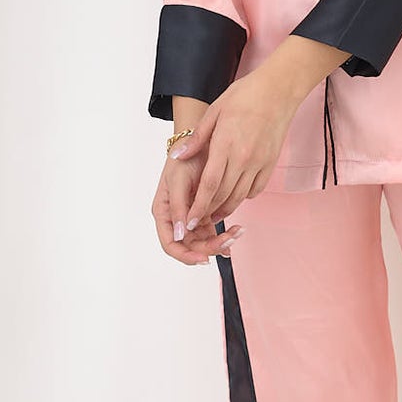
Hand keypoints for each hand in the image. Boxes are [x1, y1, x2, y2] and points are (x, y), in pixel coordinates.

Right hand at [152, 131, 240, 265]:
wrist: (201, 142)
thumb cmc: (184, 158)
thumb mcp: (178, 180)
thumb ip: (178, 208)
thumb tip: (180, 234)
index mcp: (163, 212)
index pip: (171, 244)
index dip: (186, 255)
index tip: (204, 258)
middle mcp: (176, 218)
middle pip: (190, 246)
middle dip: (209, 248)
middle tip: (229, 242)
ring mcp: (191, 217)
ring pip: (204, 241)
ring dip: (220, 242)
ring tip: (237, 233)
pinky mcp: (205, 212)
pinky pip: (213, 231)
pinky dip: (224, 234)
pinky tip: (236, 233)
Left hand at [173, 68, 303, 235]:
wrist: (278, 90)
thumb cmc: (245, 96)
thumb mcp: (214, 112)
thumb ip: (197, 139)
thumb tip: (177, 157)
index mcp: (225, 145)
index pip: (209, 185)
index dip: (198, 206)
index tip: (189, 221)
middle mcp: (243, 157)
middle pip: (223, 195)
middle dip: (208, 212)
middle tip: (198, 222)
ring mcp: (259, 162)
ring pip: (240, 196)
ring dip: (226, 208)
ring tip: (215, 215)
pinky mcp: (270, 163)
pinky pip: (256, 189)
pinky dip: (244, 197)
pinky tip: (236, 196)